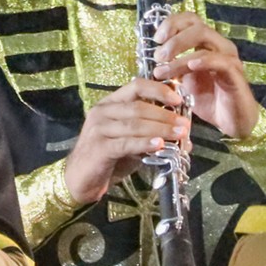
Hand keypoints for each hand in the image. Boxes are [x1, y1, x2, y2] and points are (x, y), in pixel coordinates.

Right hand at [64, 79, 191, 205]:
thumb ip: (151, 134)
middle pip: (138, 106)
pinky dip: (144, 143)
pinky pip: (126, 143)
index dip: (159, 90)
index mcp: (110, 104)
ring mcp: (99, 129)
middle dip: (165, 114)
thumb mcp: (131, 141)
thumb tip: (183, 136)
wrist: (81, 180)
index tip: (178, 99)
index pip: (136, 86)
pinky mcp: (99, 148)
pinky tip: (159, 145)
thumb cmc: (107, 158)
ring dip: (160, 128)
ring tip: (179, 134)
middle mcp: (102, 112)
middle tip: (184, 124)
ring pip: (135, 124)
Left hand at [151, 12, 258, 139]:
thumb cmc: (209, 100)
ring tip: (162, 70)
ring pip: (205, 40)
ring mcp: (229, 57)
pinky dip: (203, 60)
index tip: (156, 38)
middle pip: (196, 26)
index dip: (171, 23)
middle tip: (158, 56)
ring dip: (179, 53)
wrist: (231, 122)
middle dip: (173, 38)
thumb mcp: (183, 81)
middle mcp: (219, 45)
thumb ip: (171, 66)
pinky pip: (220, 60)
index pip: (190, 20)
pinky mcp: (235, 73)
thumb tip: (148, 58)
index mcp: (207, 43)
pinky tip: (190, 66)